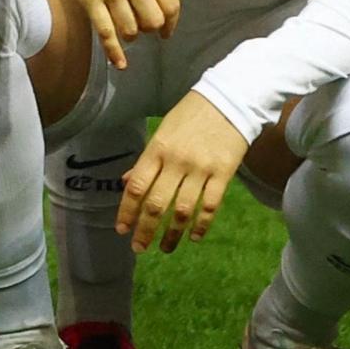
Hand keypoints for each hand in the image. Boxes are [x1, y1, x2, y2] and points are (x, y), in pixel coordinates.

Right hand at [50, 0, 180, 69]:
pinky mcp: (90, 0)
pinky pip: (106, 33)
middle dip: (149, 30)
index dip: (171, 24)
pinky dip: (114, 53)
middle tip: (141, 27)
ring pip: (131, 31)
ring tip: (124, 29)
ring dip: (130, 35)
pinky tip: (119, 64)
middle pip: (153, 22)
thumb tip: (158, 5)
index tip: (166, 32)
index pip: (171, 6)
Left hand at [116, 92, 249, 251]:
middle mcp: (177, 161)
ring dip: (172, 233)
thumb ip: (146, 161)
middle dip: (145, 229)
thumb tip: (127, 184)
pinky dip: (201, 225)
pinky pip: (210, 206)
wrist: (228, 100)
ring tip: (165, 247)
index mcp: (157, 149)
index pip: (137, 186)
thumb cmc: (190, 116)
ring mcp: (201, 169)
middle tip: (139, 248)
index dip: (127, 211)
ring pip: (183, 210)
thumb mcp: (162, 133)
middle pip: (157, 203)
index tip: (121, 229)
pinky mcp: (224, 174)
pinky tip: (193, 237)